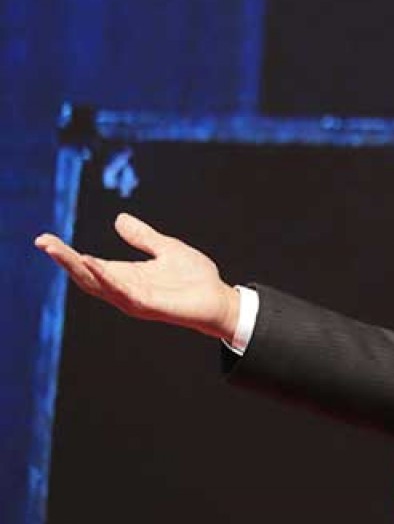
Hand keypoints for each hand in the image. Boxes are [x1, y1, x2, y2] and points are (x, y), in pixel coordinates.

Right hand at [34, 213, 239, 342]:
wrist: (219, 299)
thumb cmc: (195, 279)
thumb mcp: (166, 249)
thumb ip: (143, 237)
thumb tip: (119, 219)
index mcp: (125, 275)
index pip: (87, 265)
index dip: (66, 254)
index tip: (44, 238)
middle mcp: (124, 289)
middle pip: (85, 275)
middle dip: (63, 259)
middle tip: (43, 242)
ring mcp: (134, 299)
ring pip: (97, 285)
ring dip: (77, 268)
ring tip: (59, 250)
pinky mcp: (148, 305)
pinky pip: (122, 292)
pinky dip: (106, 278)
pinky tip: (93, 263)